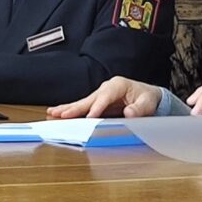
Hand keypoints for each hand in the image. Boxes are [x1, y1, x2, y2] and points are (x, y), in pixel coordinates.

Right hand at [47, 77, 161, 118]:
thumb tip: (130, 113)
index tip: (89, 116)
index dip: (97, 107)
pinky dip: (71, 110)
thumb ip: (140, 108)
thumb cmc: (147, 98)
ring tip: (53, 113)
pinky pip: (83, 106)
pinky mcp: (97, 101)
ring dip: (68, 109)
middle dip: (76, 108)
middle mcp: (107, 88)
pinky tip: (57, 112)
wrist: (147, 95)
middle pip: (90, 99)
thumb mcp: (148, 103)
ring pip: (83, 102)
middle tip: (62, 115)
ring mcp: (100, 94)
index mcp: (118, 85)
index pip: (106, 97)